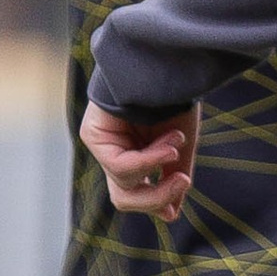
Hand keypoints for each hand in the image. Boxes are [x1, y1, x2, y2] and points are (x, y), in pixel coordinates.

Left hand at [83, 99, 200, 223]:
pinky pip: (121, 167)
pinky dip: (150, 159)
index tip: (177, 202)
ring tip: (177, 145)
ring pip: (123, 188)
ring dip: (159, 169)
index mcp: (136, 154)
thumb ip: (173, 178)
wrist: (164, 60)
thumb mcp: (179, 144)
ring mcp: (102, 145)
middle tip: (183, 181)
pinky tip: (169, 143)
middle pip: (125, 199)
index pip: (137, 194)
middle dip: (156, 198)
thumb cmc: (173, 97)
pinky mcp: (93, 135)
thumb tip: (171, 215)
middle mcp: (115, 151)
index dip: (155, 203)